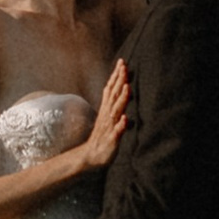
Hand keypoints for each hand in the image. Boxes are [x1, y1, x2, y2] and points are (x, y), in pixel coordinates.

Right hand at [77, 56, 129, 171]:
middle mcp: (108, 115)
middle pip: (114, 95)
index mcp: (107, 109)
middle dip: (119, 81)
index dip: (117, 76)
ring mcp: (109, 127)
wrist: (91, 156)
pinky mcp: (112, 140)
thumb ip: (115, 102)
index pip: (112, 89)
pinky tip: (125, 119)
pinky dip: (121, 125)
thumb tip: (123, 87)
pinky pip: (116, 132)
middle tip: (124, 67)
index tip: (122, 62)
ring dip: (121, 99)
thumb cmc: (103, 136)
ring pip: (116, 111)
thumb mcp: (109, 117)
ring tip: (127, 87)